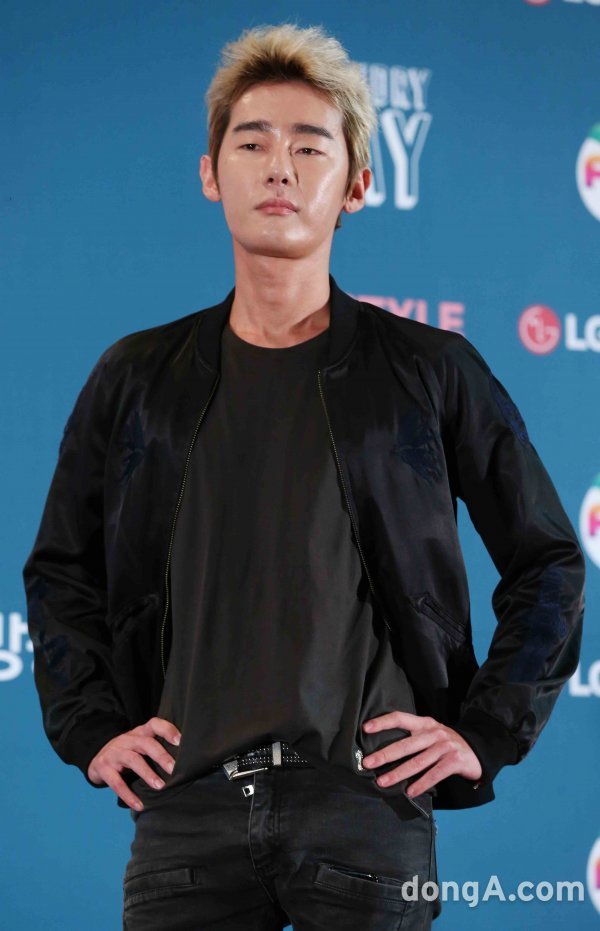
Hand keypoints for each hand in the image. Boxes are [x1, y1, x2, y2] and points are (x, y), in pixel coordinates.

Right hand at [87, 716, 180, 810]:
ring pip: (133, 760)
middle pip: (146, 743)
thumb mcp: (139, 746)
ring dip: (148, 774)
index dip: (167, 730)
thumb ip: (156, 749)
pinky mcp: (103, 768)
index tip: (180, 741)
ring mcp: (114, 753)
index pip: (154, 724)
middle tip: (174, 770)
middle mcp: (127, 739)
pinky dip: (128, 795)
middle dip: (161, 756)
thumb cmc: (128, 753)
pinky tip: (140, 805)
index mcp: (139, 733)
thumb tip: (184, 765)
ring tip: (160, 787)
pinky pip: (116, 783)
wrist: (97, 758)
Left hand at [361, 711, 482, 795]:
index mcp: (424, 723)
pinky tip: (410, 792)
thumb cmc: (446, 744)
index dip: (382, 722)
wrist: (477, 750)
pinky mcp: (454, 761)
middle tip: (368, 763)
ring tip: (383, 782)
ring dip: (398, 773)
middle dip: (385, 754)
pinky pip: (434, 774)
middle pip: (405, 744)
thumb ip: (413, 737)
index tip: (365, 728)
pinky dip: (421, 784)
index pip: (400, 718)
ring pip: (417, 762)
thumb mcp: (431, 733)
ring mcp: (445, 746)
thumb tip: (384, 751)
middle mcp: (434, 733)